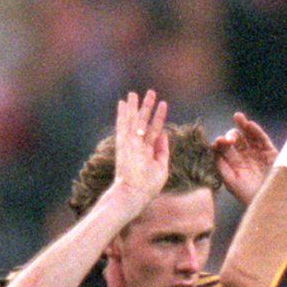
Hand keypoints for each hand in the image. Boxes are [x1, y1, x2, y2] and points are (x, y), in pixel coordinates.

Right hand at [106, 89, 172, 216]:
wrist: (133, 195)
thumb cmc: (147, 188)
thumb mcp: (161, 168)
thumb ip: (163, 150)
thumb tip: (164, 134)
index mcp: (146, 151)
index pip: (153, 131)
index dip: (159, 118)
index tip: (163, 105)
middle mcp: (137, 146)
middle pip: (142, 122)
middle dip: (146, 107)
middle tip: (150, 92)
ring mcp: (129, 144)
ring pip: (132, 121)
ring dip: (134, 106)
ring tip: (133, 92)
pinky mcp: (123, 145)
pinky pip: (123, 126)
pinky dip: (122, 114)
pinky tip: (122, 102)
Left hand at [211, 111, 275, 200]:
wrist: (273, 202)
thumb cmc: (250, 196)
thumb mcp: (232, 182)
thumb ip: (221, 166)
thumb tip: (213, 150)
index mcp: (233, 165)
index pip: (224, 149)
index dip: (220, 143)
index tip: (219, 142)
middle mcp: (244, 157)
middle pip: (235, 140)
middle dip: (231, 136)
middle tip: (229, 140)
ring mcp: (257, 153)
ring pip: (248, 136)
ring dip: (242, 126)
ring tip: (238, 117)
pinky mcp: (270, 152)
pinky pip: (262, 139)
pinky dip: (256, 131)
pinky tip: (249, 125)